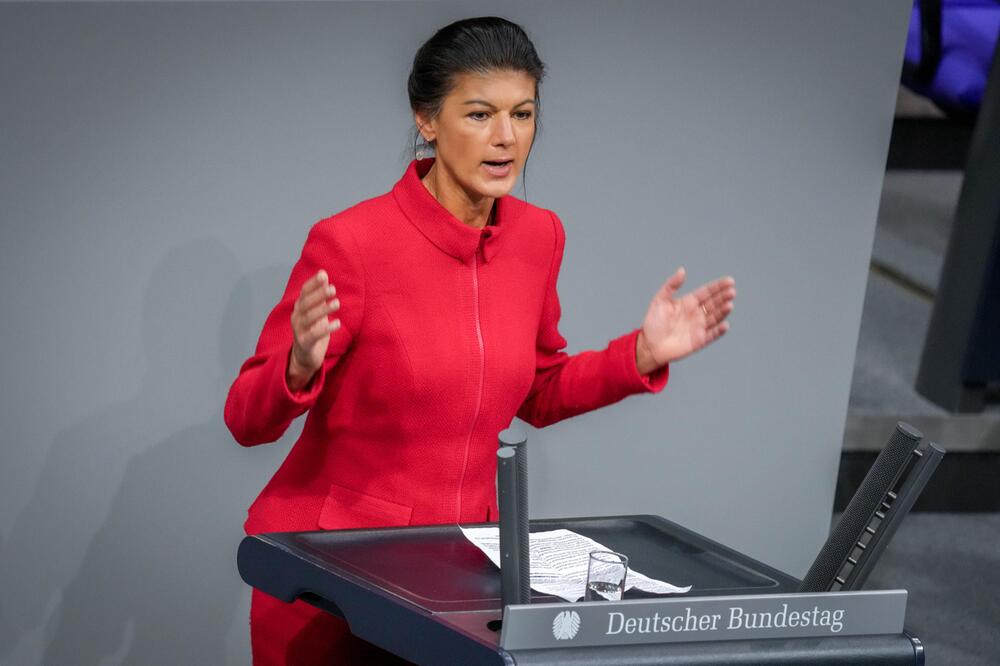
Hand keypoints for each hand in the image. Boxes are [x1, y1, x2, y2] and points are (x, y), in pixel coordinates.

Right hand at [287, 270, 340, 390]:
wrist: (305, 355)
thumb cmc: (313, 329)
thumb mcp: (316, 310)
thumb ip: (319, 294)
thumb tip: (323, 274)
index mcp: (299, 308)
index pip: (304, 292)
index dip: (313, 283)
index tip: (323, 275)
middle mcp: (297, 317)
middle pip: (305, 303)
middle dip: (318, 295)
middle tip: (333, 289)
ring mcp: (299, 330)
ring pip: (309, 318)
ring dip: (323, 309)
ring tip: (337, 303)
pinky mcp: (305, 343)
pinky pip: (314, 335)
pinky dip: (325, 329)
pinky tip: (337, 323)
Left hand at [636, 267, 734, 373]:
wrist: (649, 345)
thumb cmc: (653, 322)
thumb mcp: (660, 300)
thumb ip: (671, 285)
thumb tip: (682, 270)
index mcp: (689, 302)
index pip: (707, 292)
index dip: (718, 286)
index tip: (729, 281)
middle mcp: (696, 313)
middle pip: (714, 303)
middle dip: (723, 297)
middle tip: (731, 291)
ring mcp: (699, 327)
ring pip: (715, 317)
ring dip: (723, 311)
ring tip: (729, 305)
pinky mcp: (699, 340)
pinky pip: (712, 335)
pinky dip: (719, 330)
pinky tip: (725, 325)